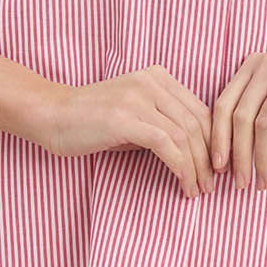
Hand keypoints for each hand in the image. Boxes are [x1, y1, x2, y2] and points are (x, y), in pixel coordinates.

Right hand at [41, 66, 215, 199]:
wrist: (50, 115)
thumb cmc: (90, 121)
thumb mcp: (132, 114)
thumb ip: (161, 123)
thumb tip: (194, 152)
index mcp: (157, 77)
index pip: (199, 109)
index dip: (213, 140)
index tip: (216, 166)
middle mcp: (152, 82)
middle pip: (197, 122)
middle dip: (209, 157)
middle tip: (211, 184)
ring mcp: (138, 98)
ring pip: (184, 135)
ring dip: (197, 168)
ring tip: (198, 190)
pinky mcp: (126, 118)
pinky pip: (166, 144)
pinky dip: (180, 167)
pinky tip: (183, 184)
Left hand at [210, 51, 266, 190]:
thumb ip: (254, 124)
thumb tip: (227, 158)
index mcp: (254, 64)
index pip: (223, 103)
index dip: (218, 138)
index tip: (218, 168)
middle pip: (239, 115)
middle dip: (238, 154)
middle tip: (240, 183)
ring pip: (261, 123)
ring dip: (261, 159)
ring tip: (263, 182)